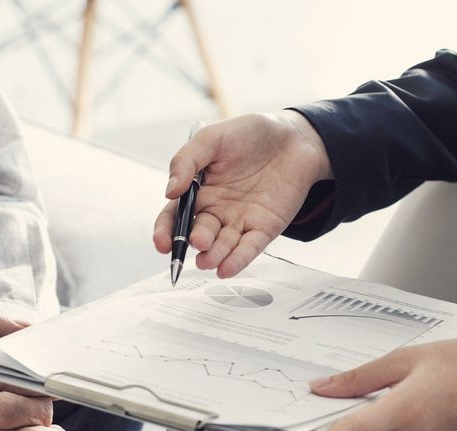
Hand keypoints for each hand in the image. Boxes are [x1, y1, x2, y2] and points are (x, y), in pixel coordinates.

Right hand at [154, 111, 331, 277]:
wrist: (294, 136)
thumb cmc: (250, 134)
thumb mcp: (212, 139)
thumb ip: (186, 161)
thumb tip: (169, 191)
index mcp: (198, 191)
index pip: (174, 217)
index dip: (166, 231)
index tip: (162, 243)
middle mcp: (216, 211)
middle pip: (198, 234)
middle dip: (195, 241)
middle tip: (198, 241)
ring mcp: (239, 222)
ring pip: (222, 245)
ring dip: (213, 255)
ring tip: (208, 260)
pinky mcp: (264, 229)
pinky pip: (249, 248)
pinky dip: (237, 260)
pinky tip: (226, 269)